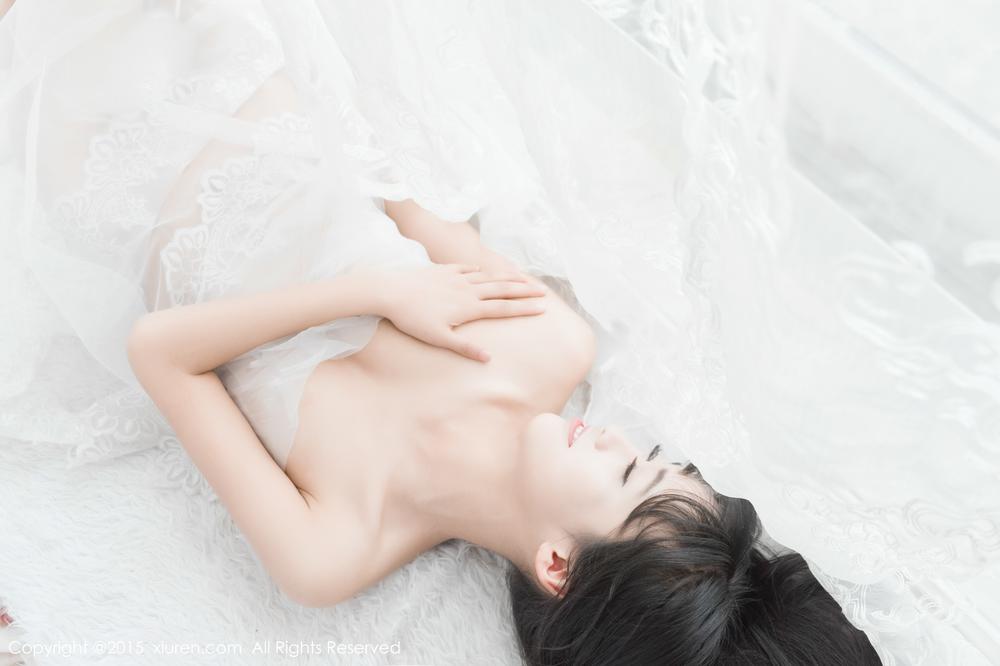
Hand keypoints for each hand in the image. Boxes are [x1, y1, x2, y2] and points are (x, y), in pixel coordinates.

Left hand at [371, 263, 546, 361]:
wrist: (390, 291)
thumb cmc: (412, 319)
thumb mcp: (438, 338)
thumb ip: (464, 347)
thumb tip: (488, 357)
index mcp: (469, 307)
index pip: (503, 308)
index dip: (524, 308)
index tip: (543, 308)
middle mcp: (467, 290)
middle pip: (502, 289)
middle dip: (524, 290)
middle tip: (543, 290)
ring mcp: (455, 277)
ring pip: (487, 276)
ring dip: (506, 277)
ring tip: (522, 277)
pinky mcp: (442, 270)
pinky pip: (465, 268)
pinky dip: (477, 269)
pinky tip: (481, 269)